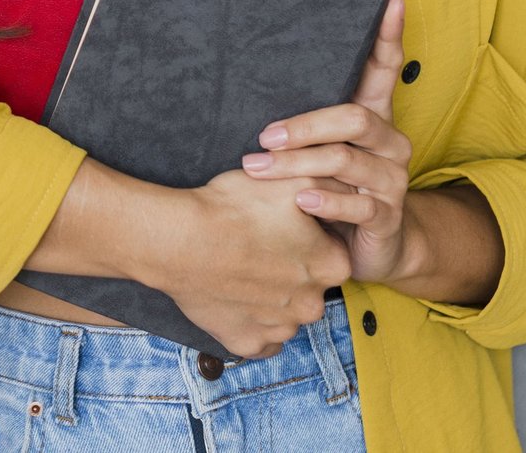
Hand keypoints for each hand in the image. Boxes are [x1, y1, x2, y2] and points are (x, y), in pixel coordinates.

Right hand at [145, 168, 352, 361]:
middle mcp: (312, 304)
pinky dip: (251, 322)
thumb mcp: (287, 181)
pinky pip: (260, 338)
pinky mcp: (248, 343)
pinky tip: (235, 298)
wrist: (179, 240)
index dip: (305, 235)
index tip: (280, 225)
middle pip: (308, 284)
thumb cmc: (231, 209)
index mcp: (331, 265)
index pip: (330, 249)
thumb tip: (346, 189)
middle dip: (290, 268)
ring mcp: (279, 328)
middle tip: (258, 245)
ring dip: (271, 296)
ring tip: (240, 268)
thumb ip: (325, 184)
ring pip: (285, 312)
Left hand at [239, 0, 416, 284]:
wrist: (369, 248)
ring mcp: (391, 180)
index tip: (388, 0)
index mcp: (372, 117)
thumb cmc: (331, 186)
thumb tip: (247, 72)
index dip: (387, 36)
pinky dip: (326, 200)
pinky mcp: (387, 217)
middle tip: (263, 136)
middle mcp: (389, 143)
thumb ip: (301, 117)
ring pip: (346, 161)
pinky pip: (358, 205)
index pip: (384, 69)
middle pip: (354, 119)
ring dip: (297, 163)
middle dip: (305, 125)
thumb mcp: (318, 149)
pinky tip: (300, 199)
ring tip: (258, 167)